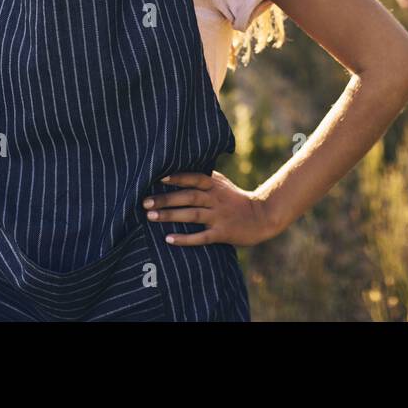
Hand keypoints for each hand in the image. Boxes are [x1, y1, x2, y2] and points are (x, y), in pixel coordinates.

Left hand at [143, 171, 276, 246]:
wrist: (262, 217)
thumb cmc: (236, 199)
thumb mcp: (222, 184)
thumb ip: (205, 177)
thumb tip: (179, 169)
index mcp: (215, 185)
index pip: (195, 178)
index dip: (178, 177)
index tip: (159, 178)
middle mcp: (216, 199)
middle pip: (189, 196)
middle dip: (166, 199)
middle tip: (145, 202)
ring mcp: (219, 216)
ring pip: (193, 215)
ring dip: (171, 215)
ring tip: (151, 217)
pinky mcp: (223, 233)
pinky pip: (202, 236)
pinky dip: (185, 238)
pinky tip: (169, 239)